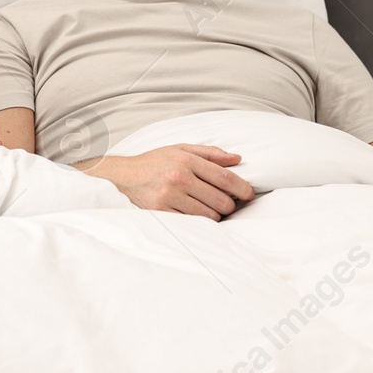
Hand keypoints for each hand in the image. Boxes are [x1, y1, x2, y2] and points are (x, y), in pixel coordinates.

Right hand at [77, 144, 254, 218]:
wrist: (122, 175)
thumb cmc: (154, 162)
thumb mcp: (180, 149)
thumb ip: (209, 153)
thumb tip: (237, 159)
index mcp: (186, 160)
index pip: (226, 178)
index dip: (243, 189)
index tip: (249, 195)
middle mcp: (179, 177)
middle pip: (222, 200)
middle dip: (230, 205)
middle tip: (227, 204)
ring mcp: (169, 196)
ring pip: (210, 216)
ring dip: (214, 215)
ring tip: (208, 209)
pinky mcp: (161, 212)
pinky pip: (192, 224)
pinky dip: (198, 223)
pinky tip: (195, 215)